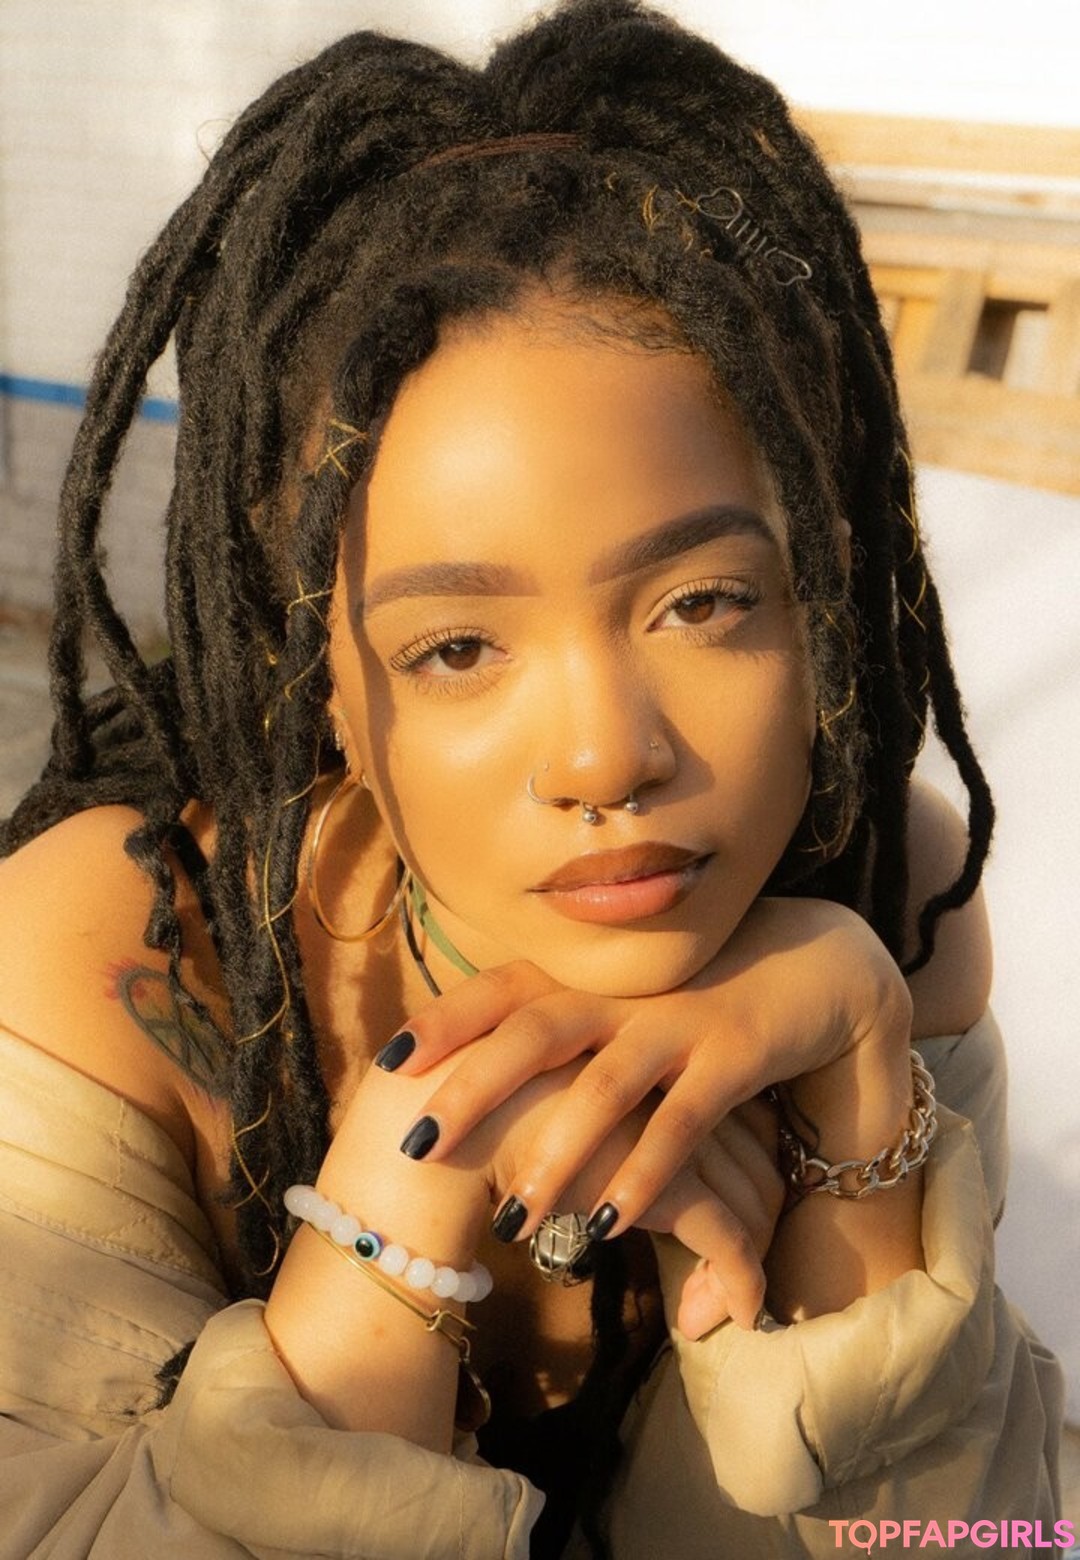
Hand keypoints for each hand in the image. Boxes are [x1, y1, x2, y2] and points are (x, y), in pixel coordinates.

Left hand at [380, 897, 910, 1253]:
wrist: (816, 961)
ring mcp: (679, 1021)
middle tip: (417, 1145)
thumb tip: (481, 1067)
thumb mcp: (626, 996)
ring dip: (557, 1155)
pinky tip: (610, 1226)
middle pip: (534, 1033)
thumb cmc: (699, 990)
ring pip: (604, 1087)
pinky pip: (682, 1123)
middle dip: (473, 1089)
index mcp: (592, 975)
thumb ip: (566, 1020)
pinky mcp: (733, 1055)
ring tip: (515, 1223)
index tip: (387, 1063)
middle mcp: (625, 992)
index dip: (445, 1021)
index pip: (503, 989)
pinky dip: (644, 1173)